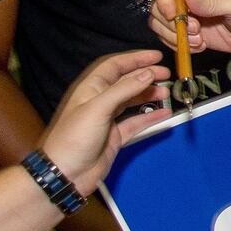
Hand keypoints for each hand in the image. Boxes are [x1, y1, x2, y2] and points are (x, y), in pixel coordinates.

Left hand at [39, 49, 169, 196]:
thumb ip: (124, 89)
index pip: (114, 66)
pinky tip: (163, 114)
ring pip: (132, 101)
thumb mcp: (98, 108)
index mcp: (90, 89)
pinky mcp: (114, 137)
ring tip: (166, 94)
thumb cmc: (72, 138)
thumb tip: (147, 73)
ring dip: (149, 95)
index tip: (156, 57)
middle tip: (166, 75)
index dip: (135, 59)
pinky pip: (136, 122)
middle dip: (146, 76)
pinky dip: (150, 117)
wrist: (65, 174)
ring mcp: (107, 119)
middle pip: (126, 82)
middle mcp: (99, 101)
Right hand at [148, 0, 230, 56]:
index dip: (164, 1)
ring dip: (174, 37)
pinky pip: (169, 39)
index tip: (173, 16)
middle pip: (157, 7)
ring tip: (199, 42)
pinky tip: (200, 47)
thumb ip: (211, 2)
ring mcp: (186, 16)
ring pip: (159, 24)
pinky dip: (180, 46)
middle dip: (171, 24)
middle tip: (197, 32)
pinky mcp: (188, 33)